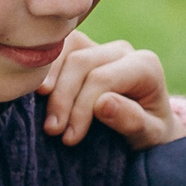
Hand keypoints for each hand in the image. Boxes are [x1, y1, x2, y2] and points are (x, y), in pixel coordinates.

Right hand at [40, 32, 178, 148]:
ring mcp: (100, 47)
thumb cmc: (149, 133)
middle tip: (52, 130)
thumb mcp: (150, 135)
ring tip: (43, 114)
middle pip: (81, 62)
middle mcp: (122, 50)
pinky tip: (35, 92)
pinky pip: (56, 49)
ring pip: (65, 50)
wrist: (147, 127)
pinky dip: (43, 69)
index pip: (102, 78)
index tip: (70, 137)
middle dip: (63, 98)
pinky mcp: (81, 50)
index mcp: (144, 65)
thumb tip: (104, 104)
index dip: (82, 107)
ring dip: (48, 81)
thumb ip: (132, 120)